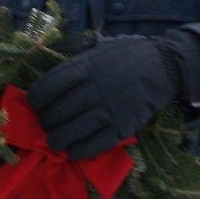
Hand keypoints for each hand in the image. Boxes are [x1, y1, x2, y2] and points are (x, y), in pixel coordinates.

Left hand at [27, 35, 182, 159]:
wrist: (165, 66)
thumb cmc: (129, 55)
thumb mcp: (102, 47)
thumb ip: (79, 60)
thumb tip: (57, 73)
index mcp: (86, 66)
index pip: (51, 85)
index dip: (37, 97)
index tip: (34, 103)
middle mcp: (95, 87)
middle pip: (59, 110)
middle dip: (47, 121)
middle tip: (45, 124)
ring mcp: (109, 108)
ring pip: (74, 129)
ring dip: (58, 139)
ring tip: (54, 141)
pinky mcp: (124, 126)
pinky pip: (96, 143)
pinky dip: (81, 150)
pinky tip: (73, 151)